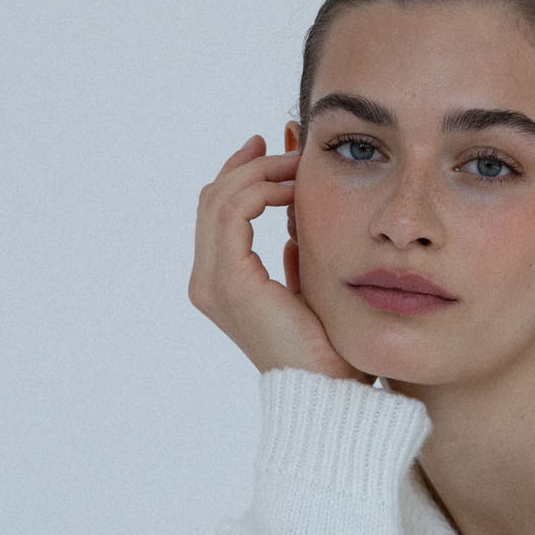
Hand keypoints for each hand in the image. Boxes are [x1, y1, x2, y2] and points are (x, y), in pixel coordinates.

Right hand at [188, 137, 370, 381]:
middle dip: (249, 164)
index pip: (218, 213)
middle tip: (284, 143)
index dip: (244, 175)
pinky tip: (293, 186)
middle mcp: (207, 283)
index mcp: (220, 286)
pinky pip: (235, 211)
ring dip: (260, 171)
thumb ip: (292, 250)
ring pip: (220, 197)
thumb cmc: (327, 349)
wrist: (328, 391)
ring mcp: (214, 283)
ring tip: (296, 164)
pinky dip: (262, 187)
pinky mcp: (231, 281)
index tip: (276, 151)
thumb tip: (293, 211)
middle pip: (212, 199)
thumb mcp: (307, 285)